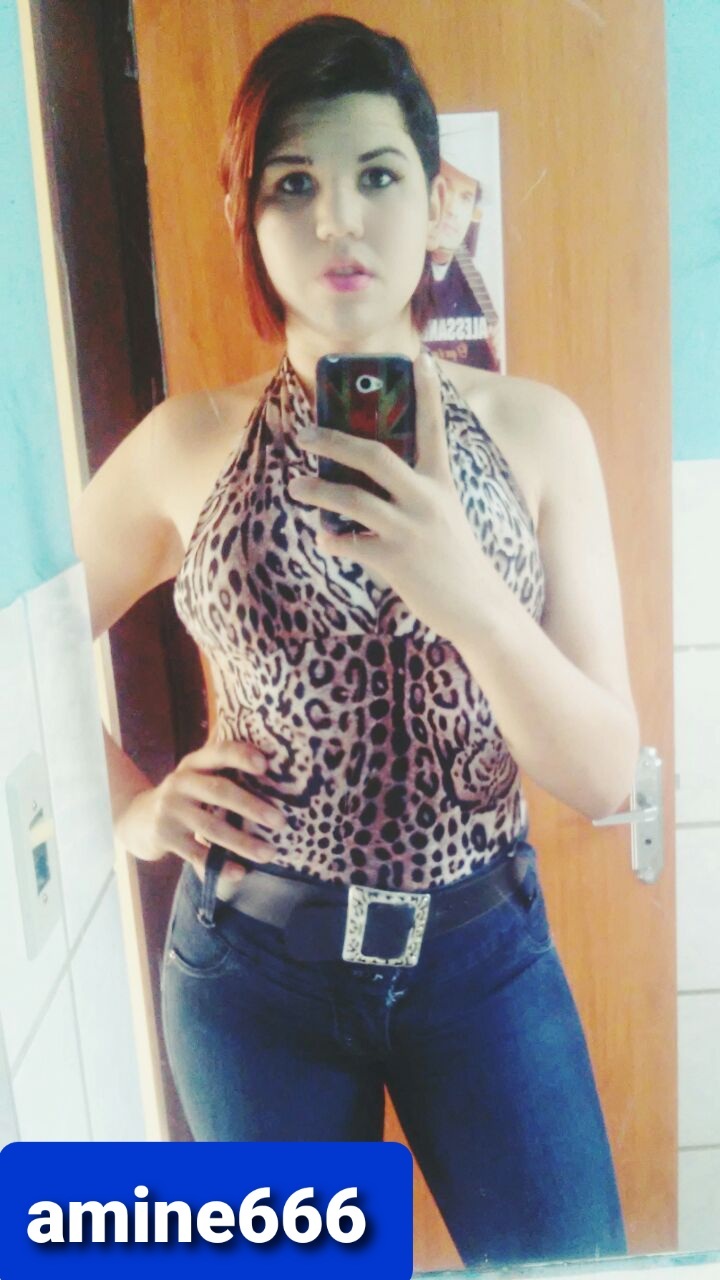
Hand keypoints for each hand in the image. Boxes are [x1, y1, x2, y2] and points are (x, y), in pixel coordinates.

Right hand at [115, 739, 287, 882]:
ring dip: (243, 842)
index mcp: (193, 764)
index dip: (241, 756)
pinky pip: (197, 854)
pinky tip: (241, 872)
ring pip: (211, 828)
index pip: (219, 753)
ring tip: (269, 853)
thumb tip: (278, 780)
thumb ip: (224, 774)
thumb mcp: (197, 777)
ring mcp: (170, 810)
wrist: (138, 819)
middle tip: (281, 821)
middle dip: (252, 806)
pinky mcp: (165, 837)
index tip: (266, 765)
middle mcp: (180, 782)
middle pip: (219, 791)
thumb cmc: (185, 796)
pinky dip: (220, 865)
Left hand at [288, 350, 489, 638]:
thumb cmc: (459, 561)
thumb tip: (372, 484)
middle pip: (373, 456)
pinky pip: (349, 545)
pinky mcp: (396, 561)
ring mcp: (410, 530)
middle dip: (333, 441)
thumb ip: (418, 495)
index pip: (434, 428)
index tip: (420, 358)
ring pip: (352, 499)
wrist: (480, 607)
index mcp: (441, 484)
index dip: (428, 392)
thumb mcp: (447, 516)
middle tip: (304, 435)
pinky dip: (332, 541)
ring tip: (295, 488)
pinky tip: (324, 540)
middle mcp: (426, 500)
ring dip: (317, 491)